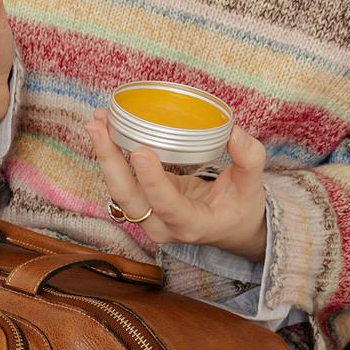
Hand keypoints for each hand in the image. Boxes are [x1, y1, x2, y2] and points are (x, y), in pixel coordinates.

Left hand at [85, 108, 268, 261]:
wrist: (228, 228)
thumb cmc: (240, 208)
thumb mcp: (252, 187)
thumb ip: (249, 159)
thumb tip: (233, 131)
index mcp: (192, 224)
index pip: (166, 205)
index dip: (152, 180)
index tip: (140, 151)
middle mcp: (162, 225)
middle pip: (128, 197)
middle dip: (110, 160)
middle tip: (99, 126)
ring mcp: (147, 218)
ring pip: (118, 189)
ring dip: (105, 154)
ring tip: (97, 120)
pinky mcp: (141, 204)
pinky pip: (120, 181)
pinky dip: (111, 154)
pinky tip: (106, 127)